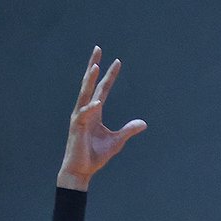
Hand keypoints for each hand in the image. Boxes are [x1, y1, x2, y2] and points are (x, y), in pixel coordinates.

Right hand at [58, 46, 146, 190]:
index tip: (117, 61)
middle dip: (94, 66)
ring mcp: (79, 118)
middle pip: (90, 84)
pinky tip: (97, 103)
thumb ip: (128, 130)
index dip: (110, 75)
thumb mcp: (117, 141)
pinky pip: (84, 115)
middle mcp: (86, 110)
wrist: (81, 170)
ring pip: (85, 94)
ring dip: (89, 81)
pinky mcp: (77, 128)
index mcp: (94, 112)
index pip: (103, 89)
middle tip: (98, 49)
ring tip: (95, 67)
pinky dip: (91, 109)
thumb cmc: (95, 155)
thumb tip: (143, 123)